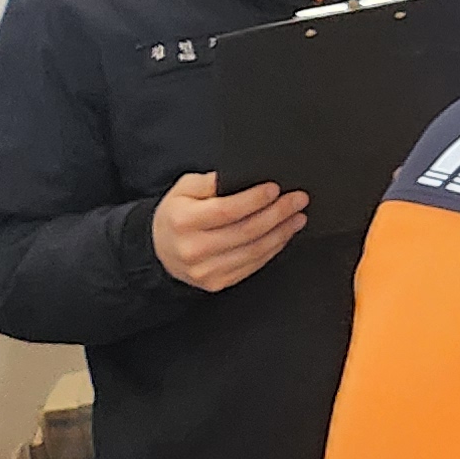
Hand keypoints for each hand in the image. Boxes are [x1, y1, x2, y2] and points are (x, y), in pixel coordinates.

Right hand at [154, 173, 304, 291]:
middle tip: (297, 200)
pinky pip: (253, 265)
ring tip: (297, 216)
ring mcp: (205, 270)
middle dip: (278, 213)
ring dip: (282, 232)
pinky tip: (283, 235)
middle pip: (246, 231)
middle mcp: (193, 249)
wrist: (161, 251)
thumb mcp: (183, 189)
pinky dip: (273, 249)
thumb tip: (241, 176)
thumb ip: (210, 182)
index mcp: (183, 221)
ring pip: (254, 251)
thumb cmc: (176, 216)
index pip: (226, 210)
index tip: (275, 189)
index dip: (254, 200)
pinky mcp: (217, 282)